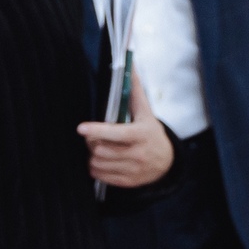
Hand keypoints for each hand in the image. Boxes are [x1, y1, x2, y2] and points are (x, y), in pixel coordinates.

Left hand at [78, 71, 174, 187]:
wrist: (167, 163)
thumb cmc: (151, 133)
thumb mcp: (147, 113)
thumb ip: (135, 90)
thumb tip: (130, 65)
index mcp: (142, 134)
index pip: (116, 133)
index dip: (97, 130)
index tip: (81, 128)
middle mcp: (138, 154)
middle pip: (101, 149)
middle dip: (92, 141)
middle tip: (93, 136)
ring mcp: (132, 170)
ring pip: (98, 162)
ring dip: (92, 154)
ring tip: (98, 147)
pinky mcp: (127, 182)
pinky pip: (100, 176)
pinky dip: (95, 167)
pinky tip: (101, 160)